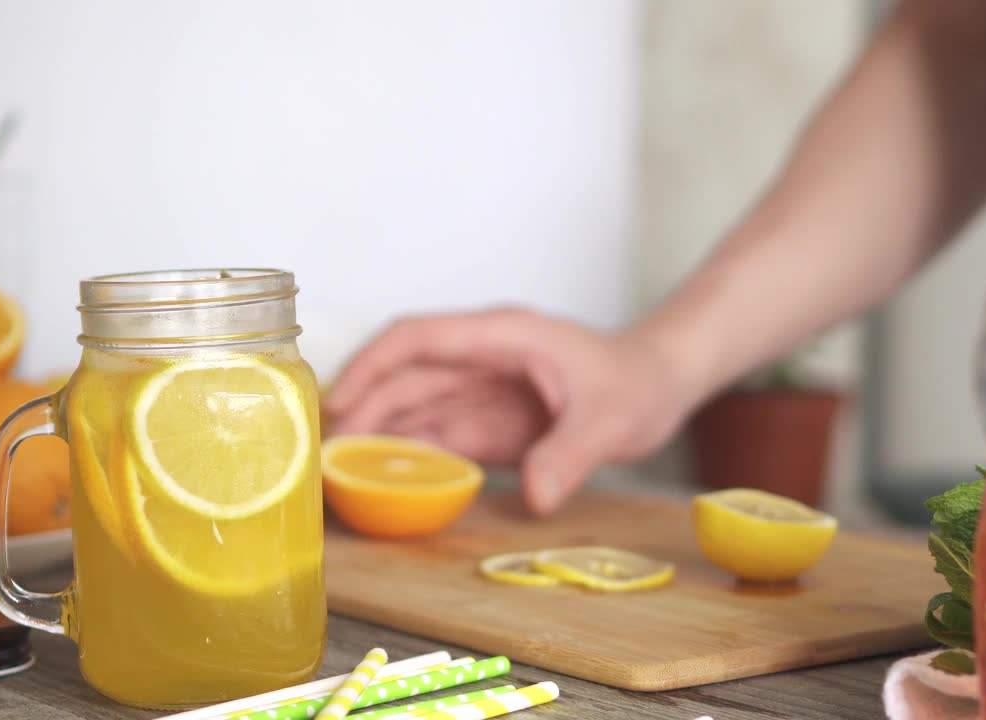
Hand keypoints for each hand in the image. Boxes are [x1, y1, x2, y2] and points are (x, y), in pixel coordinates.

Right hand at [323, 308, 694, 513]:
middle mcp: (482, 360)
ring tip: (336, 477)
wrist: (662, 384)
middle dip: (361, 411)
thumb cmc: (639, 383)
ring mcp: (482, 390)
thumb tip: (537, 496)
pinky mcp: (488, 422)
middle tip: (323, 458)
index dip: (371, 366)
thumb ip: (571, 453)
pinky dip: (406, 458)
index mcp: (501, 337)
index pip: (418, 339)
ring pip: (412, 407)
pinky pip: (436, 436)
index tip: (339, 403)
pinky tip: (380, 485)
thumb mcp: (610, 418)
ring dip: (375, 438)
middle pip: (403, 377)